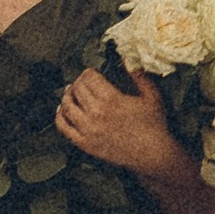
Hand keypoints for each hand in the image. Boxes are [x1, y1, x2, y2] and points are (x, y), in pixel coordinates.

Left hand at [55, 63, 174, 178]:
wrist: (153, 154)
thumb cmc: (154, 124)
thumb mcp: (151, 95)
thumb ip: (138, 75)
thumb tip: (127, 59)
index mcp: (111, 99)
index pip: (89, 77)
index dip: (89, 72)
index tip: (92, 72)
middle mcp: (96, 114)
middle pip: (77, 89)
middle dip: (79, 82)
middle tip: (83, 82)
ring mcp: (88, 130)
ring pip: (67, 106)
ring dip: (67, 96)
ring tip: (71, 92)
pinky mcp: (85, 144)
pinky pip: (64, 128)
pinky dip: (60, 117)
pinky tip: (62, 110)